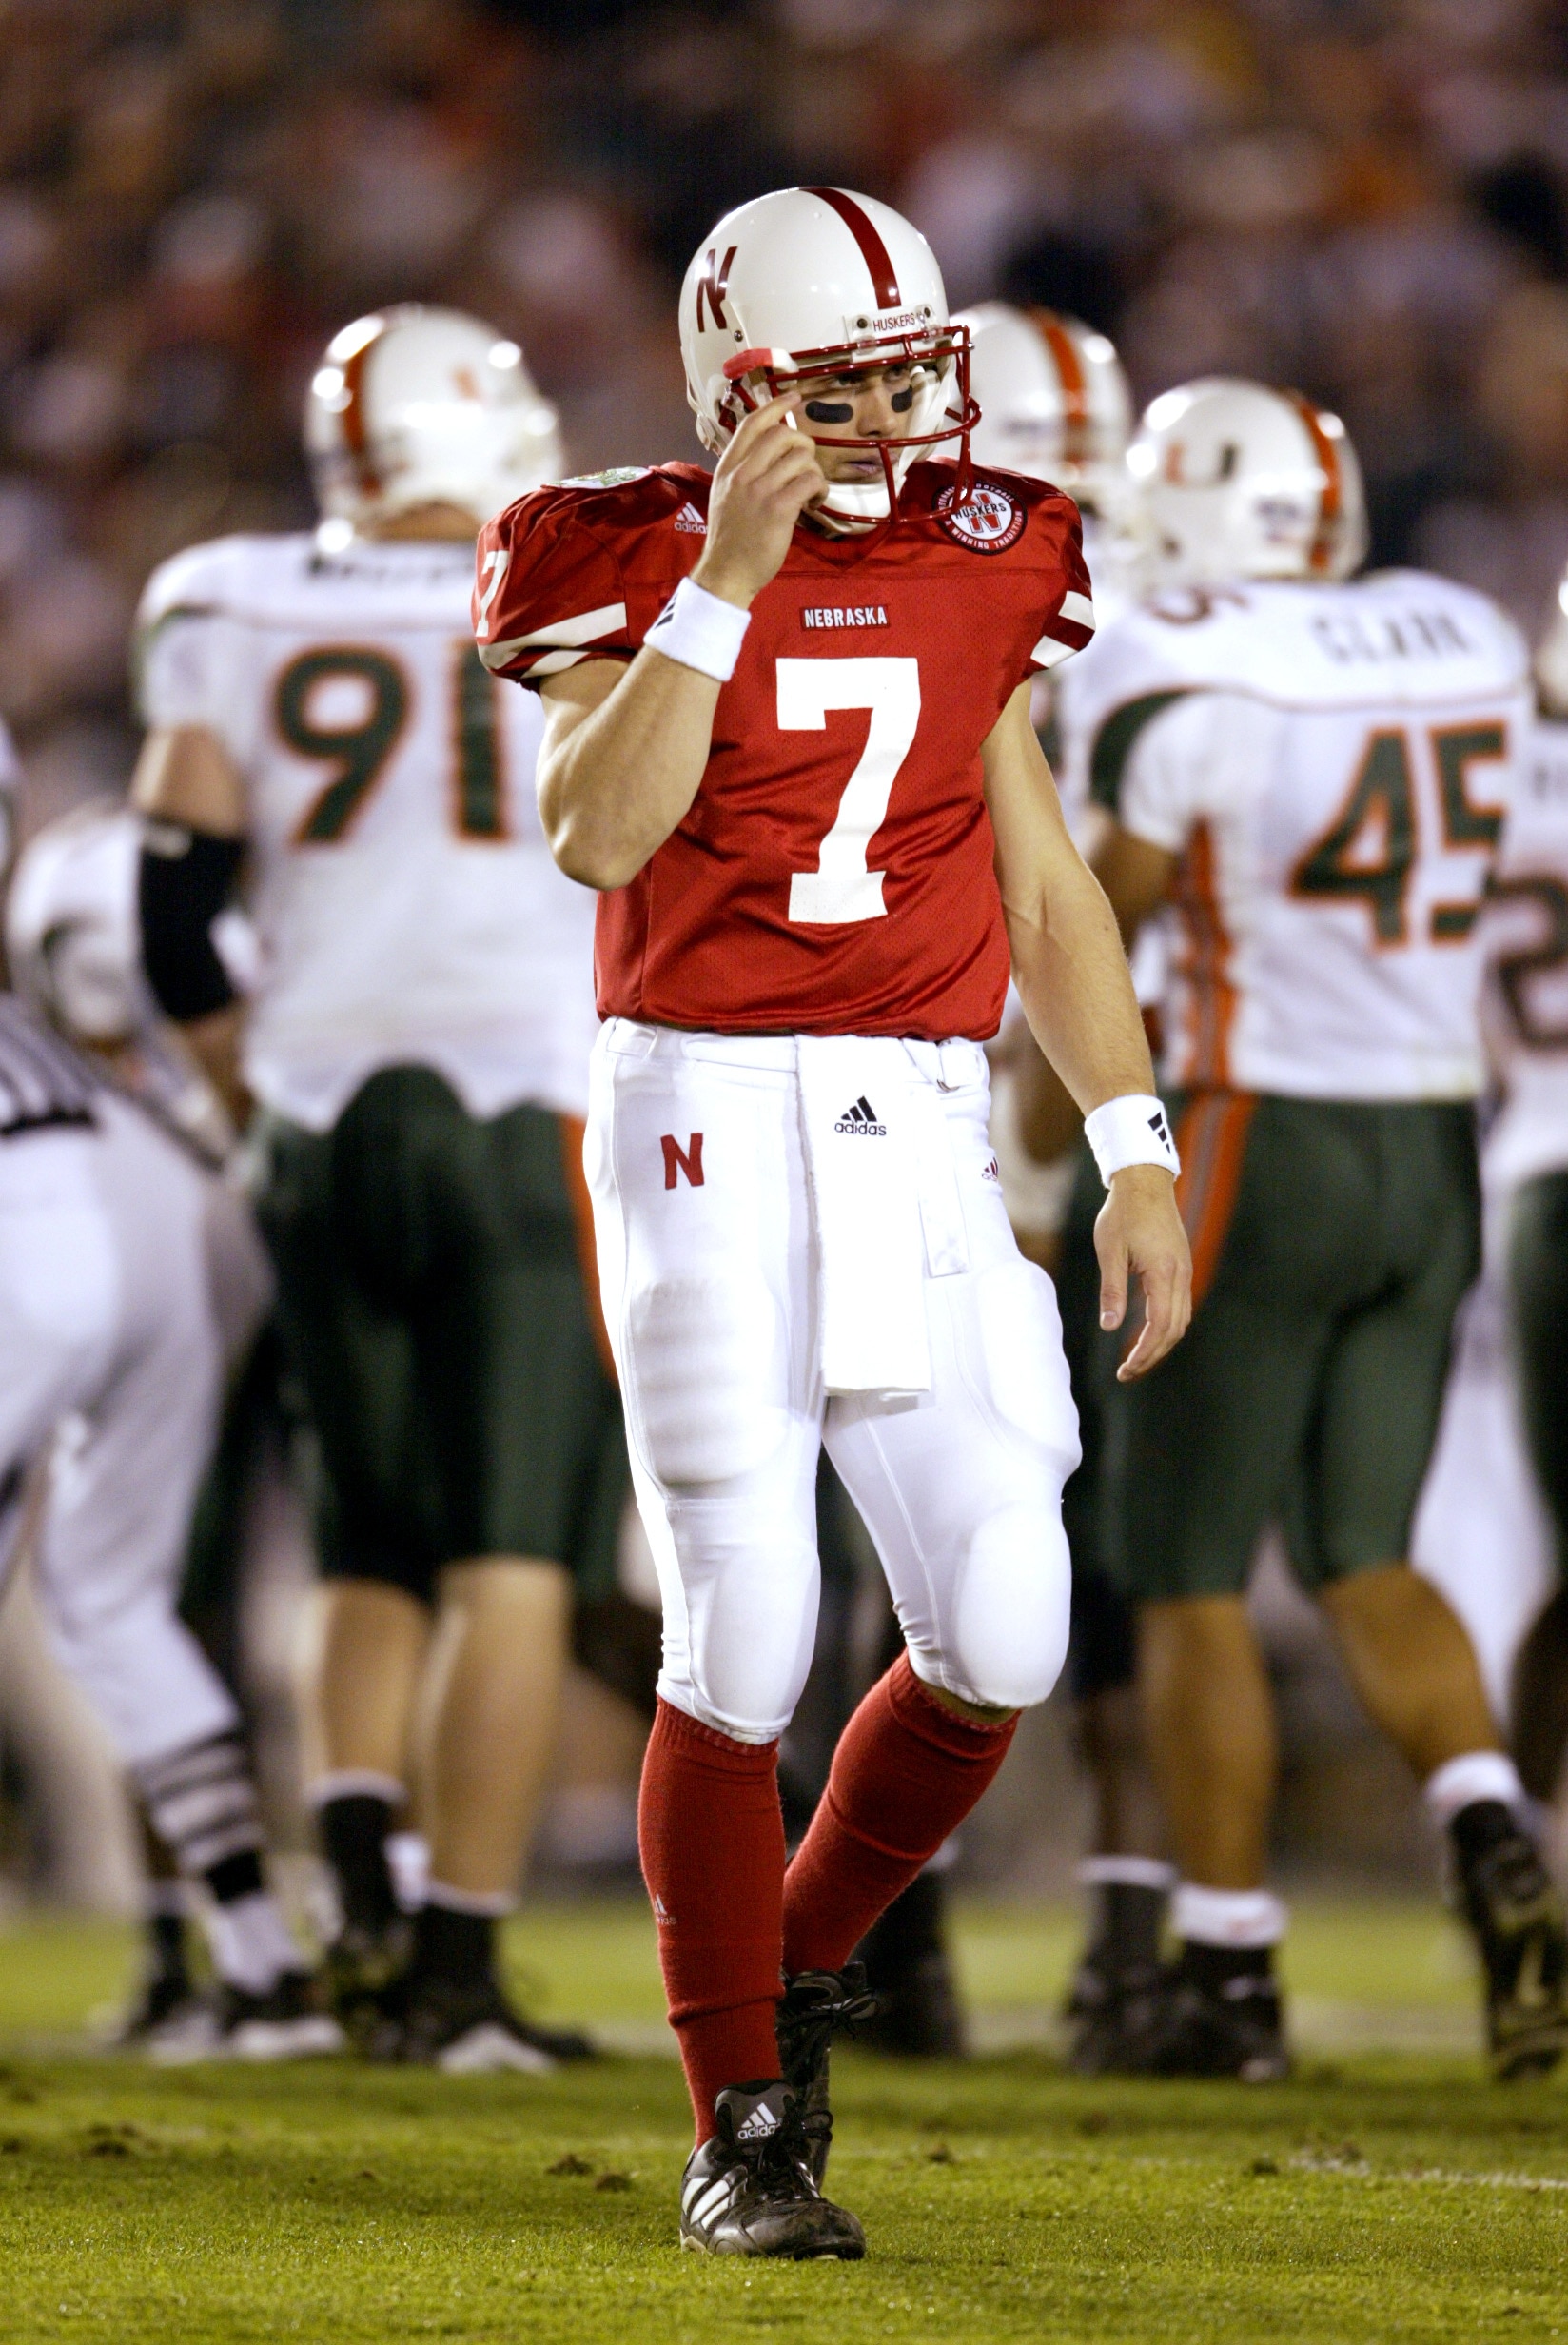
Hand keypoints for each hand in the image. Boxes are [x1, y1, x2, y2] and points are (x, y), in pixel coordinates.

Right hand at [694, 398, 823, 608]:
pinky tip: (816, 502)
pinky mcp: (778, 509)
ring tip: (813, 491)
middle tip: (806, 466)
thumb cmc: (729, 539)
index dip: (776, 406)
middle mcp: (742, 473)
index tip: (794, 397)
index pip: (752, 424)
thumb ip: (742, 472)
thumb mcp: (725, 496)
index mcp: (728, 467)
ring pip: (800, 456)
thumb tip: (770, 453)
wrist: (726, 573)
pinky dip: (820, 489)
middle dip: (803, 445)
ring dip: (815, 471)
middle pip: (782, 434)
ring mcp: (760, 490)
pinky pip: (810, 481)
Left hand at [1093, 1163, 1191, 1381]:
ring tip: (1136, 1358)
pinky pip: (1180, 1305)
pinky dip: (1166, 1326)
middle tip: (1127, 1372)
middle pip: (1174, 1330)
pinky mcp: (1182, 1266)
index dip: (1143, 1353)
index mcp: (1163, 1272)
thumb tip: (1111, 1327)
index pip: (1159, 1327)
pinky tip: (1147, 1332)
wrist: (1145, 1181)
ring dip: (1161, 1343)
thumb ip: (1112, 1290)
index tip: (1125, 1370)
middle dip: (1152, 1355)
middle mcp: (1180, 1275)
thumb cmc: (1123, 1213)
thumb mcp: (1109, 1250)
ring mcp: (1184, 1270)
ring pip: (1181, 1320)